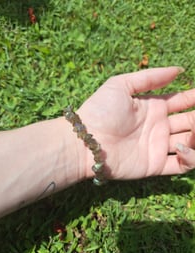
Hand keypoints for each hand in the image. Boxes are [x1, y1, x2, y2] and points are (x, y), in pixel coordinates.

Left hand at [78, 67, 194, 179]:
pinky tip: (185, 147)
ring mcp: (157, 146)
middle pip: (190, 121)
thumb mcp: (121, 84)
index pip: (183, 101)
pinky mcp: (154, 165)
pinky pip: (181, 165)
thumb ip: (150, 77)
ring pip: (190, 143)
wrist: (86, 140)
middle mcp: (158, 127)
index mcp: (153, 107)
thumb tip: (179, 70)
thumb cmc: (101, 110)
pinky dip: (191, 159)